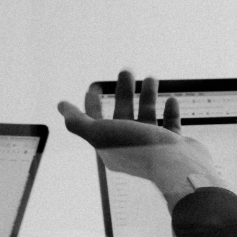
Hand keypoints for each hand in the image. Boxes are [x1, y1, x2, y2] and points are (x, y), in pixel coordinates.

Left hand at [58, 70, 225, 210]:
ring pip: (147, 116)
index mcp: (111, 147)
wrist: (175, 166)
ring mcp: (154, 147)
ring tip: (152, 78)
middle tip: (126, 70)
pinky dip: (170, 112)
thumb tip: (61, 106)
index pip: (96, 122)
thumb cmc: (137, 148)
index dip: (92, 103)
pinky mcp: (174, 146)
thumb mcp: (99, 133)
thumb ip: (78, 121)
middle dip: (123, 92)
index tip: (95, 84)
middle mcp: (131, 147)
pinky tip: (171, 100)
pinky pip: (171, 126)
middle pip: (123, 114)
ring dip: (148, 97)